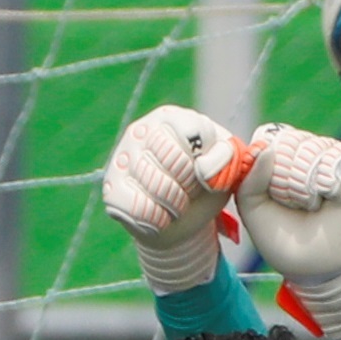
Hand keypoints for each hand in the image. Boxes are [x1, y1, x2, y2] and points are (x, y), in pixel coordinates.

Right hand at [102, 105, 246, 291]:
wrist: (177, 222)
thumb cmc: (204, 188)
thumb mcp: (226, 171)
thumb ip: (229, 160)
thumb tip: (209, 169)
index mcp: (173, 117)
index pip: (196, 134)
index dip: (208, 163)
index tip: (206, 176)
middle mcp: (143, 129)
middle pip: (174, 159)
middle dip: (189, 186)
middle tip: (188, 194)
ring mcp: (122, 156)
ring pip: (156, 185)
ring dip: (175, 206)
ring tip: (176, 207)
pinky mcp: (111, 186)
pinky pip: (138, 207)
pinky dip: (156, 220)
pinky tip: (158, 218)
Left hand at [236, 127, 340, 339]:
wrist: (323, 267)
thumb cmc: (285, 243)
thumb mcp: (254, 213)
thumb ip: (249, 182)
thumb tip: (265, 149)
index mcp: (280, 167)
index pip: (273, 140)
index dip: (270, 154)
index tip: (270, 184)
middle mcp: (305, 159)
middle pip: (295, 139)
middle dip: (291, 166)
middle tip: (296, 199)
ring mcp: (331, 162)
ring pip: (319, 144)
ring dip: (313, 172)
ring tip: (313, 202)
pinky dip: (335, 172)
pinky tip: (330, 194)